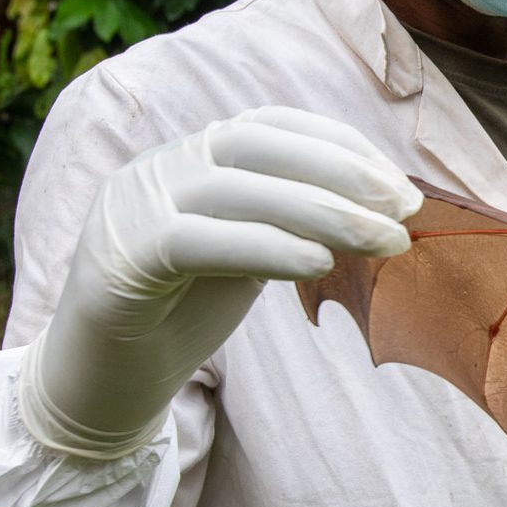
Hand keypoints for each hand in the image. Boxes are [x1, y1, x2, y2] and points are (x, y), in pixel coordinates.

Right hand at [19, 106, 421, 456]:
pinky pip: (201, 241)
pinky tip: (320, 266)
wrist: (100, 382)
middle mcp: (160, 167)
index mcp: (190, 157)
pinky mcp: (120, 259)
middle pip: (258, 144)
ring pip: (237, 187)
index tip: (399, 184)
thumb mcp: (246, 254)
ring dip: (325, 211)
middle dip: (343, 171)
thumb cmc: (181, 313)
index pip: (271, 124)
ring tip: (387, 242)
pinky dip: (268, 247)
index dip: (341, 145)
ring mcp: (134, 207)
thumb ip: (289, 221)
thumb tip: (377, 208)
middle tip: (406, 210)